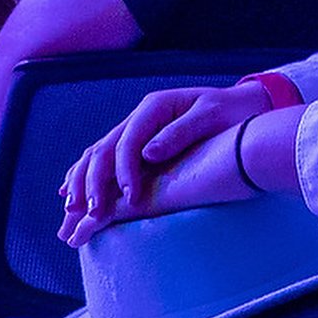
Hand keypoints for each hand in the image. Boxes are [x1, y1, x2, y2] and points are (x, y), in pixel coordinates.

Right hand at [60, 81, 272, 226]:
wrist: (245, 104)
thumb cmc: (233, 110)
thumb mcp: (213, 115)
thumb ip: (180, 132)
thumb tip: (148, 153)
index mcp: (155, 107)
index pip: (127, 143)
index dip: (124, 172)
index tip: (130, 198)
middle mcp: (140, 116)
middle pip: (103, 150)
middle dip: (93, 183)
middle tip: (90, 214)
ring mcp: (137, 128)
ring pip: (96, 155)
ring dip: (82, 183)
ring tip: (72, 212)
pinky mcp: (139, 142)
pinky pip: (104, 159)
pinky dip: (85, 176)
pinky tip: (72, 193)